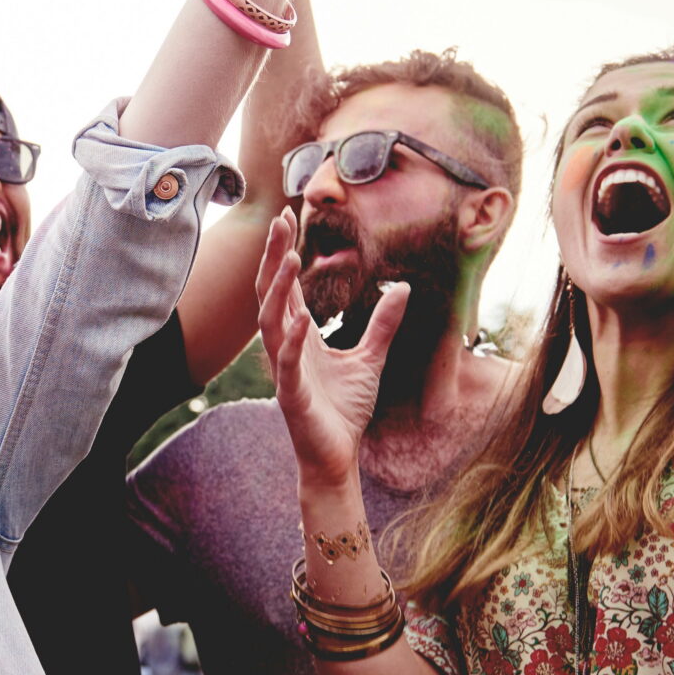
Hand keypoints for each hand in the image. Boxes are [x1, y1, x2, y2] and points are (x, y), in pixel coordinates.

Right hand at [254, 209, 409, 485]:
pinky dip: (291, 339)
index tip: (288, 217)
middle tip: (280, 221)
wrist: (338, 456)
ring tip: (291, 258)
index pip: (286, 287)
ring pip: (270, 321)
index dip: (284, 253)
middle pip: (271, 293)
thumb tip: (403, 287)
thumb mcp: (371, 358)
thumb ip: (383, 324)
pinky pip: (286, 363)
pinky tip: (300, 318)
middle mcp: (284, 347)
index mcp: (299, 336)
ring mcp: (284, 370)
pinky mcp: (291, 395)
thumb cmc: (345, 410)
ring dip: (278, 289)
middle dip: (274, 257)